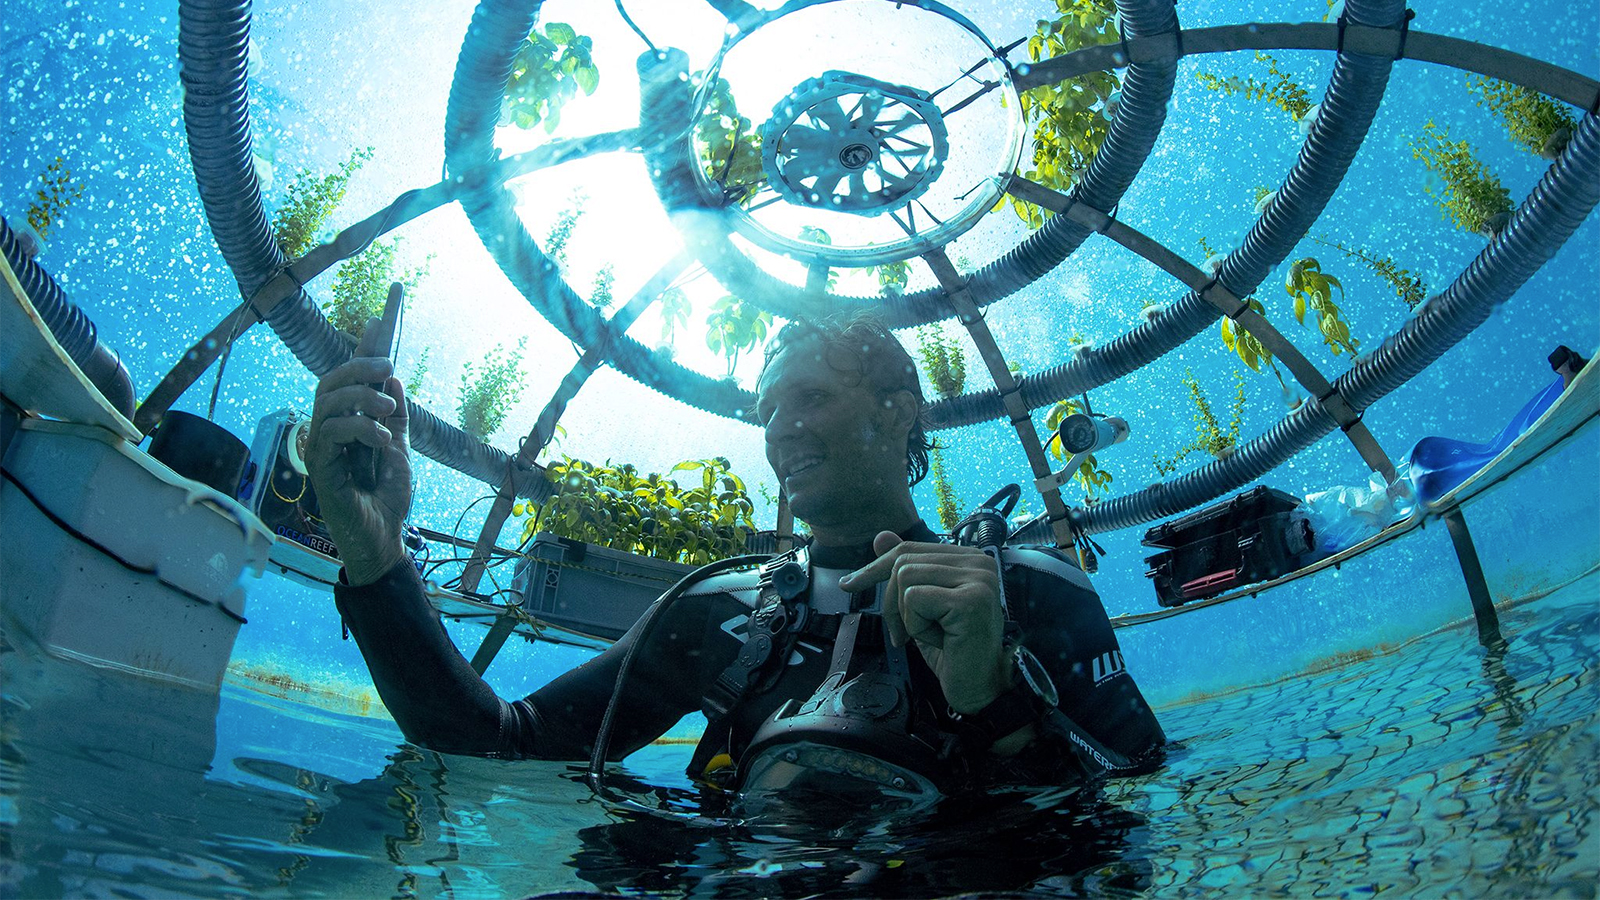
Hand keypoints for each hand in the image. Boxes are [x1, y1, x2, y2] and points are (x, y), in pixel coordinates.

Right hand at [306, 321, 412, 585]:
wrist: (382, 537)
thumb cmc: (387, 497)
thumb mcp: (400, 449)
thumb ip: (395, 416)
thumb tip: (391, 378)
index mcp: (355, 419)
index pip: (359, 373)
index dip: (370, 341)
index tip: (386, 307)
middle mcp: (334, 426)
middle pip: (332, 377)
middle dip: (359, 363)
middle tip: (387, 367)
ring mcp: (324, 444)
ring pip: (327, 398)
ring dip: (360, 396)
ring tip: (388, 410)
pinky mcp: (320, 465)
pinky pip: (330, 431)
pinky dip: (360, 428)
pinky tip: (382, 440)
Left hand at [838, 532, 1013, 715]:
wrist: (979, 689)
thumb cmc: (952, 650)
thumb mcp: (921, 606)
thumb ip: (906, 569)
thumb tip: (881, 537)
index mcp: (968, 559)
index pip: (909, 550)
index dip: (875, 568)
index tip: (849, 584)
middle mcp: (978, 562)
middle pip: (903, 563)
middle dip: (892, 604)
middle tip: (904, 635)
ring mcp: (978, 580)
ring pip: (906, 578)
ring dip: (908, 617)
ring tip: (933, 635)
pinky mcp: (970, 600)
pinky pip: (915, 600)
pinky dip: (918, 626)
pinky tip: (942, 640)